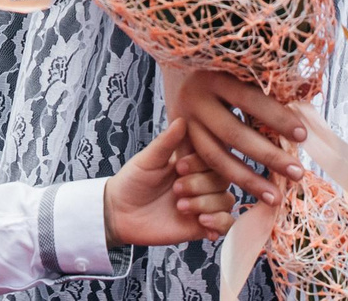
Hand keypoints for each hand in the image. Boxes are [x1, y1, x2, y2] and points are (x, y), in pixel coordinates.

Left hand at [105, 119, 234, 245]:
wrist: (120, 213)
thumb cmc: (132, 182)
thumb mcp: (147, 160)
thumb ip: (166, 143)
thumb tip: (182, 120)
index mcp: (190, 162)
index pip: (214, 157)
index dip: (200, 163)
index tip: (179, 166)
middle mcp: (200, 182)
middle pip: (222, 179)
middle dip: (200, 185)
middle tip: (176, 189)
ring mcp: (203, 204)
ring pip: (226, 201)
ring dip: (206, 204)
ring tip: (180, 207)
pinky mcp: (201, 226)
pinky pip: (227, 225)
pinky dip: (220, 223)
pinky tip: (201, 221)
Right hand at [165, 68, 307, 204]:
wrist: (178, 73)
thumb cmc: (220, 70)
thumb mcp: (240, 71)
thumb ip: (270, 84)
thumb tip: (311, 92)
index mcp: (213, 76)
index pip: (249, 99)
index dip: (276, 117)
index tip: (303, 136)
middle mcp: (194, 99)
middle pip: (233, 133)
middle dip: (268, 156)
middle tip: (298, 173)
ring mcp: (183, 122)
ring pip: (215, 157)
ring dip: (248, 179)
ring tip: (275, 197)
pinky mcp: (179, 141)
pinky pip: (203, 168)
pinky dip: (225, 182)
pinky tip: (246, 194)